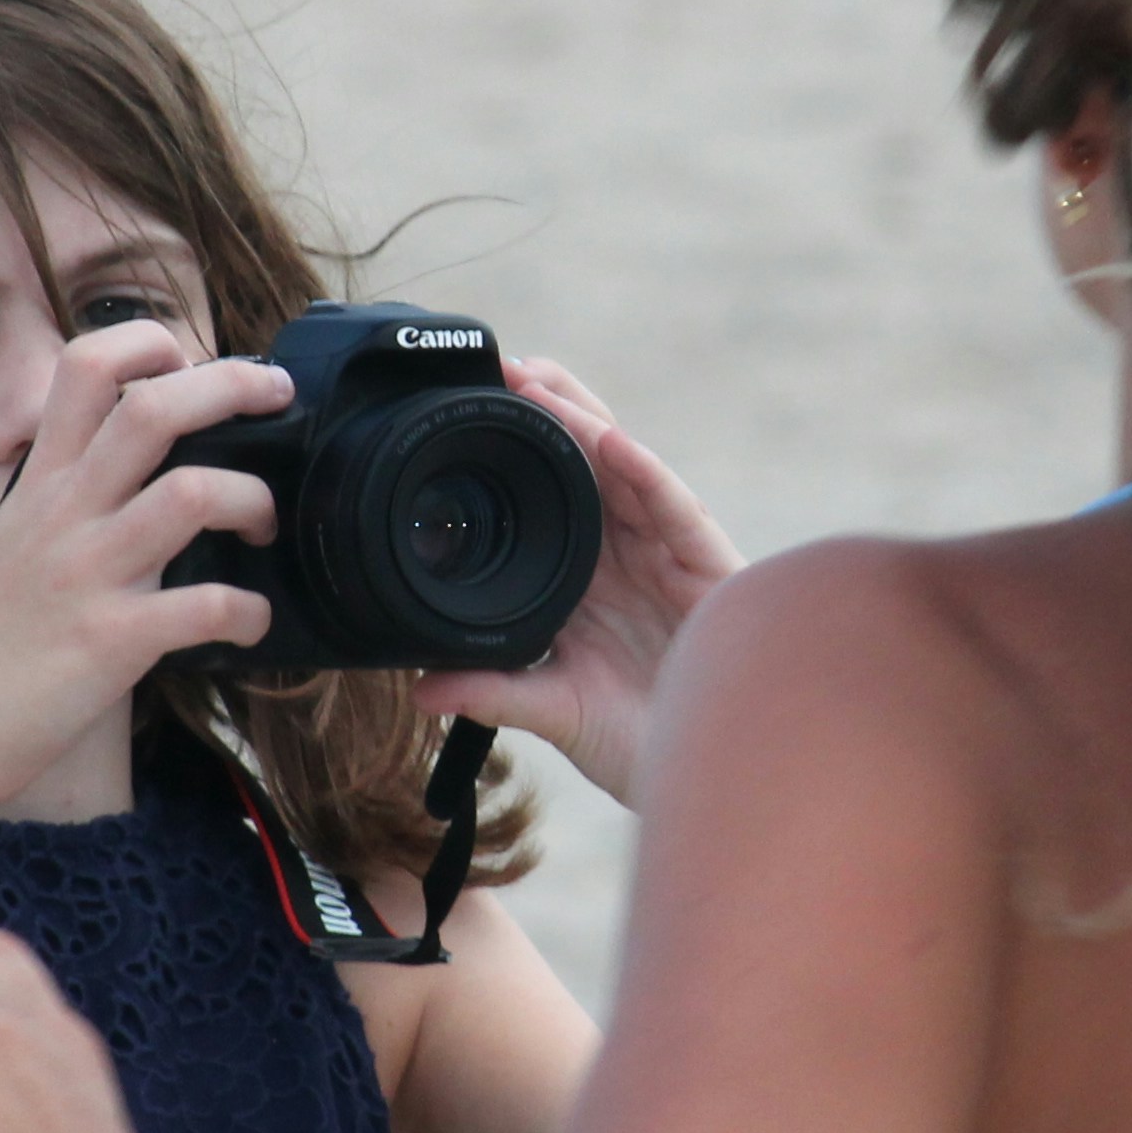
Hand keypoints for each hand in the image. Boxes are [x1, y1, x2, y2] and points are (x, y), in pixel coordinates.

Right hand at [0, 322, 294, 819]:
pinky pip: (207, 606)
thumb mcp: (6, 550)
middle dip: (232, 383)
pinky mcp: (112, 642)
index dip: (148, 343)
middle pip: (154, 407)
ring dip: (252, 499)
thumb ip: (63, 512)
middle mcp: (65, 516)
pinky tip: (250, 623)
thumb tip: (128, 494)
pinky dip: (249, 611)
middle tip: (276, 395)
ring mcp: (89, 575)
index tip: (191, 362)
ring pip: (192, 492)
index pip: (85, 367)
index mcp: (39, 487)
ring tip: (262, 525)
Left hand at [416, 359, 738, 806]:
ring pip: (626, 468)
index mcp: (588, 575)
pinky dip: (644, 473)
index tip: (469, 409)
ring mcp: (666, 553)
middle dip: (550, 409)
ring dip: (585, 422)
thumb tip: (418, 691)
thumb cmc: (646, 736)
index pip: (552, 493)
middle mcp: (627, 552)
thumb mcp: (554, 711)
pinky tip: (612, 442)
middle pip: (589, 461)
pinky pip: (674, 508)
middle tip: (501, 365)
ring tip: (541, 381)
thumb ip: (492, 692)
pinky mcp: (705, 565)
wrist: (713, 767)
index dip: (518, 449)